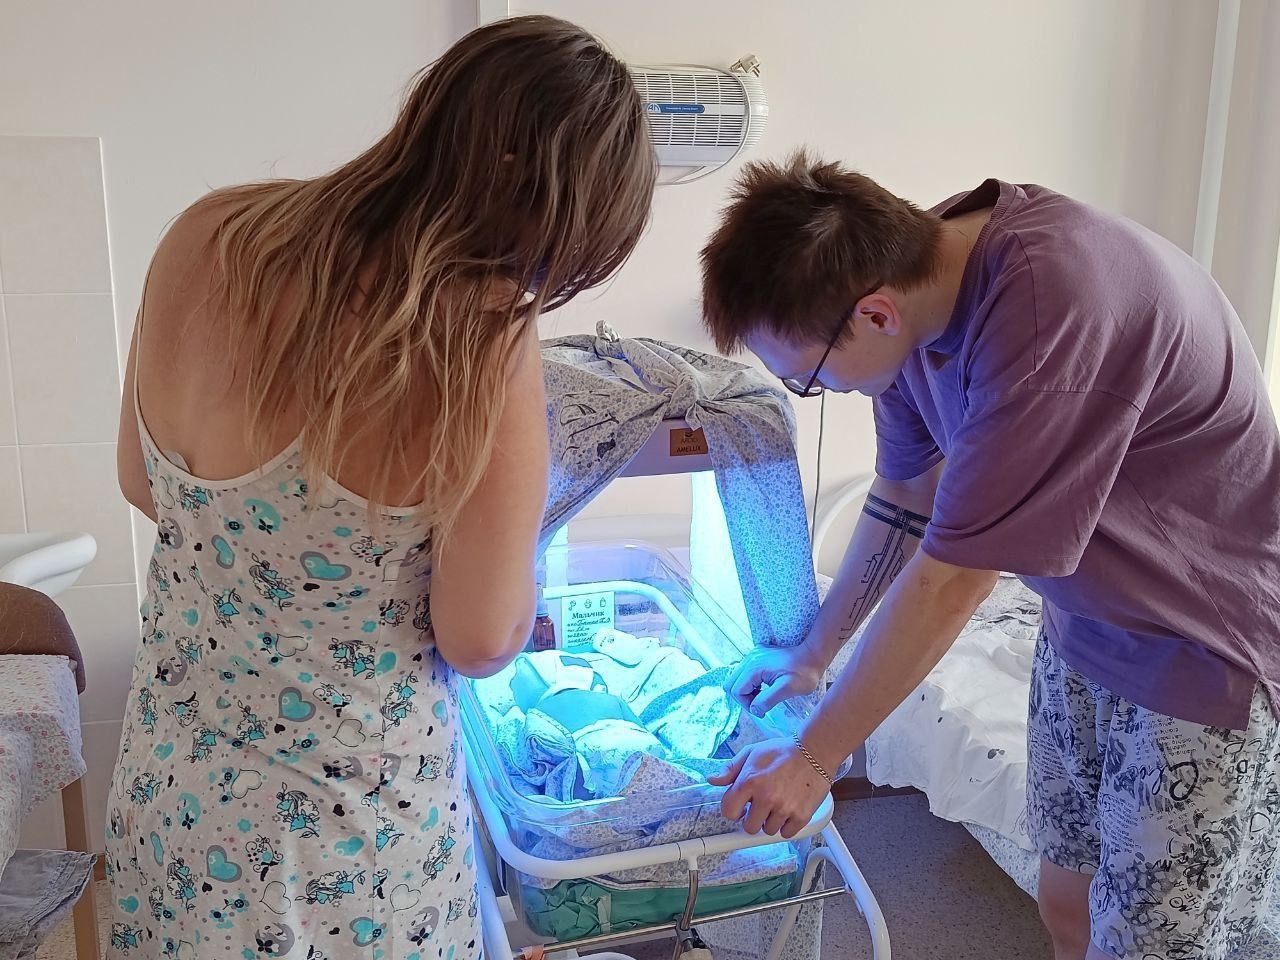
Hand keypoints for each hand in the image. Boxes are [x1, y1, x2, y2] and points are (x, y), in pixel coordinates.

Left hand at [707, 738, 829, 838]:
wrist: (814, 751)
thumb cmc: (783, 751)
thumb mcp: (752, 753)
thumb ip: (730, 769)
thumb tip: (713, 780)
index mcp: (749, 781)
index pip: (729, 812)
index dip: (733, 810)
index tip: (740, 808)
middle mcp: (766, 797)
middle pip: (749, 827)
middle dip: (753, 818)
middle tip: (761, 806)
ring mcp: (784, 808)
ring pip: (768, 831)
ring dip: (770, 821)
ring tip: (777, 804)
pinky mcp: (801, 815)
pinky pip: (787, 834)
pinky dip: (786, 826)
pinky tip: (788, 811)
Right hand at [727, 645, 824, 716]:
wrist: (814, 654)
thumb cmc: (804, 672)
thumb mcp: (788, 689)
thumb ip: (768, 699)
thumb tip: (754, 709)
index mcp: (754, 667)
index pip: (737, 690)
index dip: (746, 704)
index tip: (762, 710)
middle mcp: (750, 659)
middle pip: (732, 683)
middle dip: (744, 698)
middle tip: (760, 704)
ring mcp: (753, 655)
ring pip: (738, 678)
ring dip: (748, 691)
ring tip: (764, 696)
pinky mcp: (758, 655)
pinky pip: (746, 672)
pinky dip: (752, 683)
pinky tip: (766, 687)